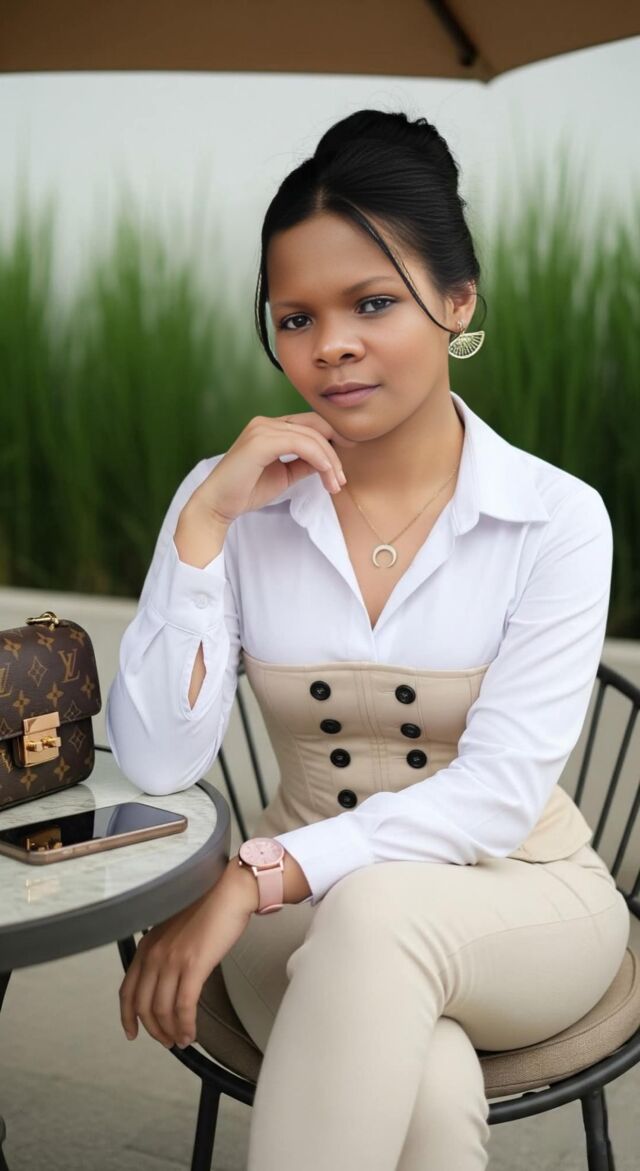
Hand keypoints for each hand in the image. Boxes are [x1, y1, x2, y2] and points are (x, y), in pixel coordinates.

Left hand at [119, 869, 254, 1050]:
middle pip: (143, 1006)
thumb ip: (164, 952)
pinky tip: (192, 1032)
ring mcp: (172, 960)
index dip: (127, 1017)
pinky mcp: (193, 965)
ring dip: (171, 1031)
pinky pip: (184, 1006)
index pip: (127, 990)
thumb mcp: (174, 930)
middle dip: (153, 1029)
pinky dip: (186, 1025)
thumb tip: (167, 981)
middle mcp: (154, 954)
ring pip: (162, 1010)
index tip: (132, 1032)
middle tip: (166, 1040)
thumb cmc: (208, 907)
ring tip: (182, 1040)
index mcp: (147, 945)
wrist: (229, 892)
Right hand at [182, 410, 357, 528]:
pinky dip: (319, 458)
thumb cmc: (246, 491)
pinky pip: (301, 443)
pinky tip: (326, 475)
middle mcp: (265, 423)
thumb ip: (305, 463)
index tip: (343, 464)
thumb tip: (329, 460)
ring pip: (311, 436)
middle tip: (342, 478)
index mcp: (269, 428)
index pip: (309, 425)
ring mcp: (262, 429)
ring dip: (329, 461)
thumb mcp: (285, 475)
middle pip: (314, 426)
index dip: (332, 440)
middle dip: (335, 451)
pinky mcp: (261, 441)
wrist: (218, 504)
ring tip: (335, 484)